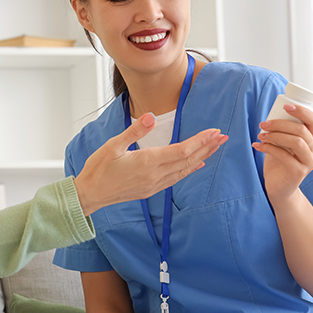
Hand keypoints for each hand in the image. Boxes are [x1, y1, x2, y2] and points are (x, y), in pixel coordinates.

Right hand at [74, 113, 227, 215]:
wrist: (89, 195)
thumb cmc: (98, 169)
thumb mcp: (112, 146)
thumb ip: (134, 131)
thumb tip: (150, 116)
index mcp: (147, 162)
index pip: (181, 150)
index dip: (200, 140)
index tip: (214, 131)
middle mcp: (155, 175)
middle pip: (188, 160)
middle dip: (207, 147)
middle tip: (223, 137)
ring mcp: (154, 184)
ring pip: (184, 170)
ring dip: (201, 157)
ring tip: (214, 148)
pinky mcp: (150, 189)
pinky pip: (176, 179)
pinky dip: (189, 170)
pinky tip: (196, 165)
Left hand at [252, 104, 312, 201]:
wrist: (279, 188)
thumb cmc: (279, 162)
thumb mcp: (282, 143)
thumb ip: (282, 131)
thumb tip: (271, 115)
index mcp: (312, 140)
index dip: (302, 111)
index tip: (285, 106)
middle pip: (302, 130)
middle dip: (280, 124)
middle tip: (263, 124)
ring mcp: (309, 162)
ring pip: (296, 142)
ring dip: (275, 135)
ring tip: (261, 135)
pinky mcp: (299, 172)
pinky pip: (284, 156)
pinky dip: (268, 148)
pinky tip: (257, 146)